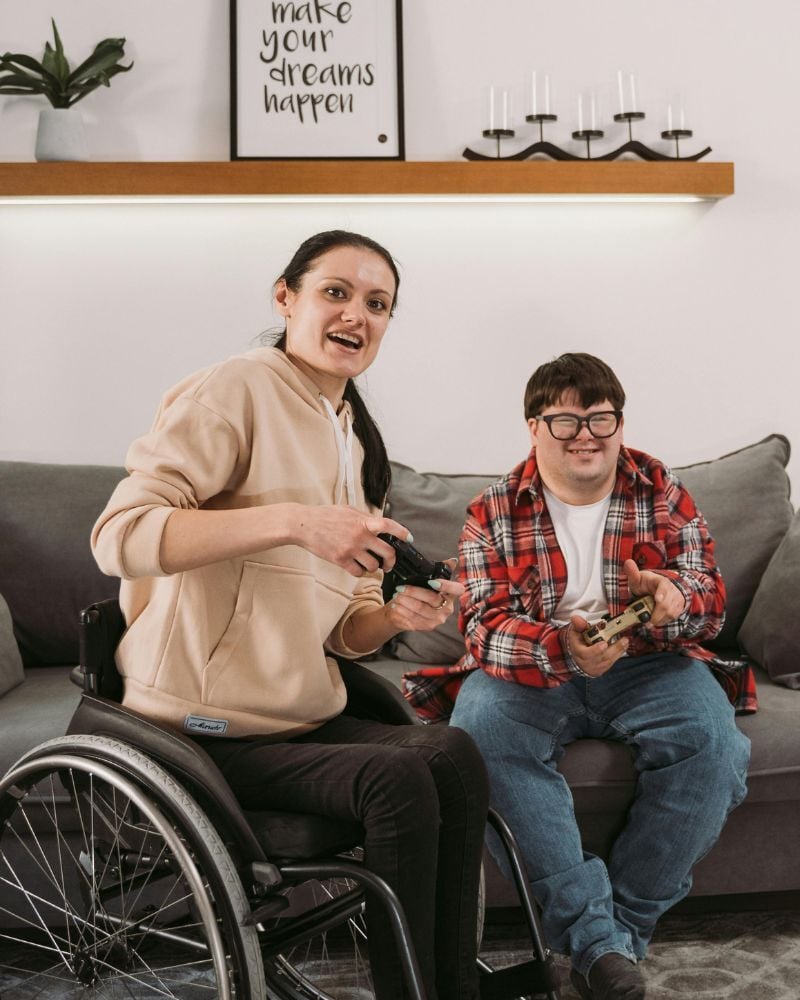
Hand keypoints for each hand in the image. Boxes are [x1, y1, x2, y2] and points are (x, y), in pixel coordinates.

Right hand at [289, 505, 410, 576]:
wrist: (303, 525)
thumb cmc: (325, 516)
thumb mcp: (348, 511)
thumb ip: (365, 518)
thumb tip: (381, 526)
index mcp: (363, 521)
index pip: (389, 526)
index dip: (402, 532)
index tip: (408, 538)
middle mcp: (359, 535)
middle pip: (387, 552)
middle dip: (392, 561)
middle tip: (389, 564)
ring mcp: (350, 549)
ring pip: (373, 566)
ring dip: (374, 568)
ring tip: (369, 564)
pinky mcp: (340, 560)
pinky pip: (358, 572)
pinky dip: (360, 572)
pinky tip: (356, 567)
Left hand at [385, 559, 464, 632]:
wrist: (409, 612)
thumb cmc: (421, 594)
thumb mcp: (430, 580)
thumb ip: (442, 570)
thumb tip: (453, 561)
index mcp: (452, 595)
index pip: (457, 590)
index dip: (446, 585)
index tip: (432, 581)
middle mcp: (448, 608)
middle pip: (431, 598)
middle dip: (413, 591)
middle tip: (400, 588)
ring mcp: (438, 619)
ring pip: (420, 608)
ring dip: (405, 601)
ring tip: (396, 595)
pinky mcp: (427, 626)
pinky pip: (413, 619)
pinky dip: (402, 611)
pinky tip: (396, 606)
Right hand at [567, 614, 628, 676]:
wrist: (577, 657)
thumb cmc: (578, 643)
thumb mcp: (576, 632)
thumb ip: (579, 626)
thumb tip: (576, 618)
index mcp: (578, 651)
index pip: (585, 654)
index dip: (595, 650)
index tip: (604, 644)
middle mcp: (586, 662)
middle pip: (601, 658)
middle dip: (614, 649)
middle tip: (623, 640)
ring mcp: (594, 667)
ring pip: (608, 661)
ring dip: (618, 650)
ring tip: (625, 641)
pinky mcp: (601, 669)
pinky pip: (611, 663)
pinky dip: (618, 654)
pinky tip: (623, 647)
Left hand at [623, 559, 685, 625]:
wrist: (659, 589)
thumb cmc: (646, 584)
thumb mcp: (638, 578)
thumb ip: (632, 573)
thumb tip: (627, 562)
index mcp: (661, 581)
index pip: (664, 586)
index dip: (661, 593)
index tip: (657, 599)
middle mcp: (672, 590)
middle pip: (667, 604)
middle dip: (656, 614)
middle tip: (647, 622)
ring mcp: (677, 599)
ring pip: (671, 613)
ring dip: (659, 619)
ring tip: (649, 622)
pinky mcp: (679, 608)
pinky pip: (672, 618)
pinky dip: (662, 621)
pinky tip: (655, 621)